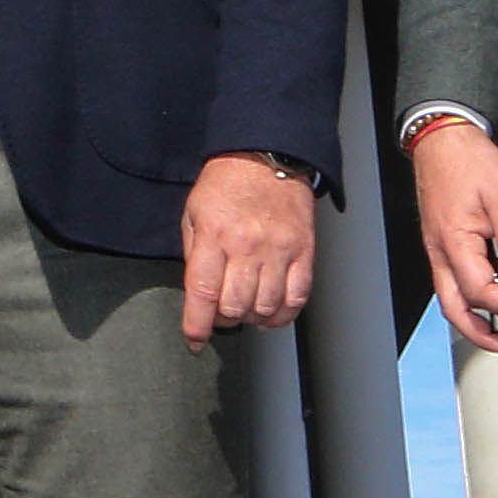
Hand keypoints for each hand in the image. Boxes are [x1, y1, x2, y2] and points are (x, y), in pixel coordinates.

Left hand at [178, 154, 318, 345]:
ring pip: (266, 308)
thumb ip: (194, 254)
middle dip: (223, 320)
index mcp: (214, 235)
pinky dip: (283, 314)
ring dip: (252, 318)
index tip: (194, 340)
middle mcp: (247, 246)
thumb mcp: (194, 213)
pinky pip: (297, 298)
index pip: (202, 293)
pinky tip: (271, 311)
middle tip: (220, 313)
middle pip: (236, 306)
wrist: (266, 156)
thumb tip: (198, 294)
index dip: (197, 325)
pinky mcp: (304, 252)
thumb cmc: (226, 184)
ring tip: (245, 308)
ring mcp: (279, 250)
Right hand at [407, 116, 497, 355]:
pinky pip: (455, 279)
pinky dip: (476, 293)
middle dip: (482, 333)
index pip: (481, 292)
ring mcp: (440, 249)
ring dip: (478, 316)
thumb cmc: (468, 161)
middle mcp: (441, 252)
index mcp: (454, 243)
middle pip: (455, 309)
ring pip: (453, 298)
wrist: (443, 139)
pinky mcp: (445, 243)